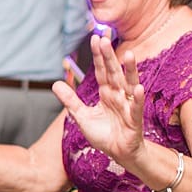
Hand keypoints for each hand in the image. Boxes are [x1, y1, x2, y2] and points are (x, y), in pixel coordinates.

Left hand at [54, 35, 145, 165]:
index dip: (98, 56)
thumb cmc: (104, 134)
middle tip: (104, 39)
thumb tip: (55, 84)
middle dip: (109, 57)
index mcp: (106, 93)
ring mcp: (127, 106)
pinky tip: (137, 88)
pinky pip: (135, 108)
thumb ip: (70, 100)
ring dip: (130, 70)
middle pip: (113, 73)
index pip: (101, 71)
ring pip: (128, 85)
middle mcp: (118, 96)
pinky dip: (136, 98)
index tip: (95, 38)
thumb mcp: (81, 116)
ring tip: (129, 55)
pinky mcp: (134, 120)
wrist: (119, 154)